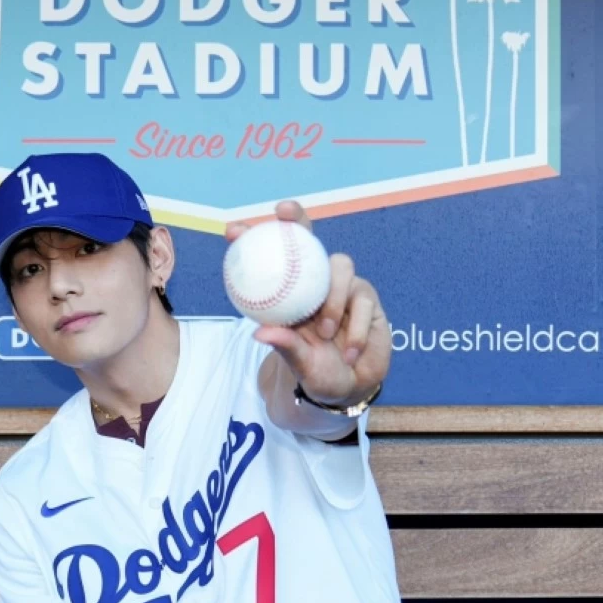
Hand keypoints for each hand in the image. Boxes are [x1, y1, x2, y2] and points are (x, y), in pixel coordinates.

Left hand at [225, 201, 390, 405]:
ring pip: (340, 267)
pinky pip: (364, 303)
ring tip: (327, 333)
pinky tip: (350, 353)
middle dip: (297, 219)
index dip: (254, 239)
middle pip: (309, 239)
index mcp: (291, 295)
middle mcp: (316, 284)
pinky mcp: (368, 300)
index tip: (233, 230)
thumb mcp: (298, 362)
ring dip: (332, 301)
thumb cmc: (317, 371)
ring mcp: (344, 287)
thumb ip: (285, 344)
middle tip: (284, 214)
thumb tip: (259, 333)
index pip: (273, 261)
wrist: (350, 388)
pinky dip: (356, 331)